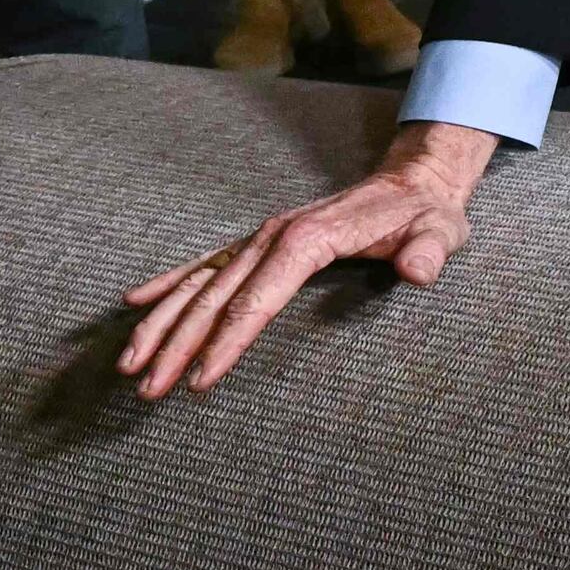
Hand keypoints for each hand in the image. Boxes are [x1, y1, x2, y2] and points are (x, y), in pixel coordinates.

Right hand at [119, 119, 497, 394]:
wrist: (415, 182)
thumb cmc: (426, 216)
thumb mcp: (440, 233)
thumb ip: (429, 252)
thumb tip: (419, 271)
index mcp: (311, 239)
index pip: (260, 297)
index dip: (229, 339)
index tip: (202, 377)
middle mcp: (276, 236)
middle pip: (217, 296)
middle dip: (178, 344)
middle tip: (148, 387)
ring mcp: (264, 237)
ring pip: (200, 283)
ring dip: (162, 323)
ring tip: (129, 364)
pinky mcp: (262, 242)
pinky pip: (206, 263)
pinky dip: (170, 283)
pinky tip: (137, 303)